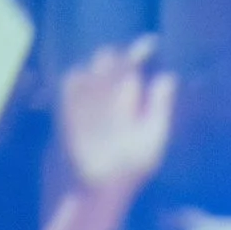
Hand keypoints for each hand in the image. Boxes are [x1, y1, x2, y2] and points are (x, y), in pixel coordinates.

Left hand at [58, 36, 175, 193]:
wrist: (88, 186)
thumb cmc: (129, 166)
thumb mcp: (155, 138)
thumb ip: (160, 103)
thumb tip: (167, 76)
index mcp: (121, 91)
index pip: (130, 57)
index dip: (142, 48)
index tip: (152, 43)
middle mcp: (95, 87)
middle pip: (108, 57)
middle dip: (122, 58)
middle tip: (136, 66)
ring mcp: (75, 97)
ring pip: (89, 66)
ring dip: (103, 67)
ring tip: (114, 78)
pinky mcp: (63, 108)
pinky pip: (72, 80)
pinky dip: (84, 78)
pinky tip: (92, 89)